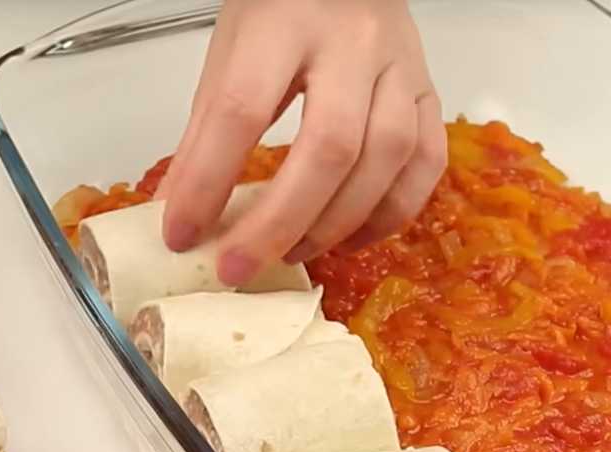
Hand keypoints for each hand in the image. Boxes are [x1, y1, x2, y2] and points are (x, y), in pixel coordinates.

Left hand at [157, 0, 444, 284]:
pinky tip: (353, 237)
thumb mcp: (230, 54)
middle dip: (278, 222)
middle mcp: (352, 42)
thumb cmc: (279, 9)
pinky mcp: (429, 89)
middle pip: (328, 145)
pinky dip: (391, 212)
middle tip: (238, 267)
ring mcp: (401, 65)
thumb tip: (183, 214)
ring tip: (294, 253)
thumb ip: (206, 133)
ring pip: (385, 158)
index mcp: (282, 23)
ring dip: (337, 223)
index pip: (241, 109)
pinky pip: (426, 161)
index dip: (208, 180)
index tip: (181, 233)